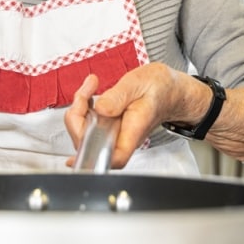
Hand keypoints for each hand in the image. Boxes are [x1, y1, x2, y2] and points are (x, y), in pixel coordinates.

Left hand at [64, 63, 185, 168]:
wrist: (168, 89)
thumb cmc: (161, 88)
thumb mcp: (140, 83)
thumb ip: (119, 96)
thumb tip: (100, 109)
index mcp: (134, 129)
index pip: (114, 156)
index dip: (93, 160)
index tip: (74, 156)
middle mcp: (123, 136)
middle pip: (91, 144)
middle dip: (77, 118)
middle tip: (85, 93)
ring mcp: (115, 132)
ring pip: (86, 132)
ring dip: (79, 109)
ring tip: (90, 87)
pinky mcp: (109, 125)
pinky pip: (88, 123)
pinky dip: (82, 106)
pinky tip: (89, 92)